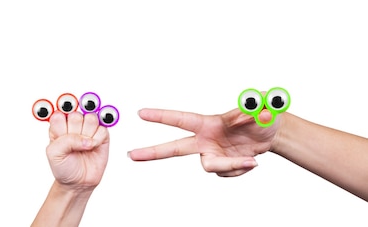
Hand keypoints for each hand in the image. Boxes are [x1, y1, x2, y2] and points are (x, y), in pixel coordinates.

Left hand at [46, 111, 109, 190]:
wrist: (78, 182)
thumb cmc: (63, 167)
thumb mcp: (54, 154)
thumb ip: (66, 141)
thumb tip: (86, 139)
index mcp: (58, 126)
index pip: (60, 113)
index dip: (62, 125)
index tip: (62, 135)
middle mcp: (73, 125)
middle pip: (77, 114)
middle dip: (75, 130)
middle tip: (74, 143)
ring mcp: (88, 129)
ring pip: (91, 118)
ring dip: (88, 133)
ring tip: (84, 145)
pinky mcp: (102, 136)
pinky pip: (103, 129)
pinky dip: (98, 140)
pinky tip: (93, 147)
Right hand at [128, 107, 277, 176]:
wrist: (272, 134)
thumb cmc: (262, 116)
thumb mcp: (262, 108)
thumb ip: (254, 110)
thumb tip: (252, 114)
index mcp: (207, 123)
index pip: (180, 119)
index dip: (160, 116)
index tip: (141, 113)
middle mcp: (204, 140)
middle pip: (173, 148)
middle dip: (152, 152)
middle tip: (132, 155)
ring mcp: (212, 154)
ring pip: (211, 167)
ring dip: (231, 165)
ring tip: (252, 159)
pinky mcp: (222, 165)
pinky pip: (227, 173)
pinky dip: (241, 169)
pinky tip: (251, 161)